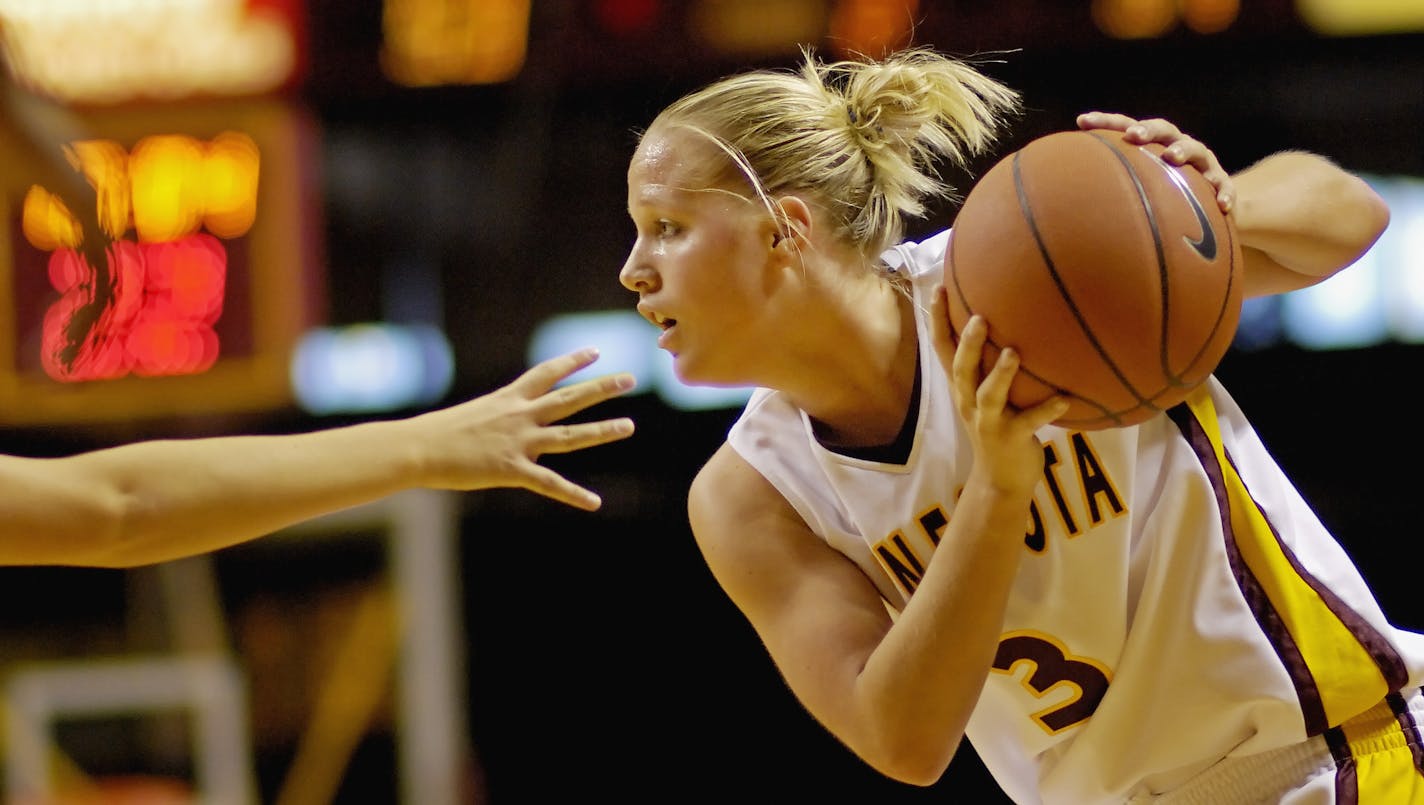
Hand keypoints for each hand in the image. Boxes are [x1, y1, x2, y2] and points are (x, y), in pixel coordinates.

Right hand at [408, 348, 635, 509]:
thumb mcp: (474, 415)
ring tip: (629, 426)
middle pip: (570, 398)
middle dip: (602, 387)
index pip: (547, 373)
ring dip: (602, 431)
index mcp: (509, 399)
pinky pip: (550, 484)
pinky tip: (594, 502)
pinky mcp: (512, 469)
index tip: (595, 351)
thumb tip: (506, 422)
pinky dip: (573, 495)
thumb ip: (498, 417)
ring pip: (570, 436)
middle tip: (630, 378)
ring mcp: (519, 442)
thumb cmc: (438, 433)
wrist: (418, 447)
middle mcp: (520, 415)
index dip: (572, 362)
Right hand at [930, 289, 1065, 495]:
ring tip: (1013, 353)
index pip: (943, 349)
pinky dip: (1047, 409)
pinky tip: (1066, 398)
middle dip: (969, 344)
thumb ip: (993, 366)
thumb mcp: (989, 397)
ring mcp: (988, 422)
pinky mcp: (1011, 439)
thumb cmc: (1000, 429)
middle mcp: (969, 402)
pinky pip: (1030, 421)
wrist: (1001, 481)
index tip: (939, 287)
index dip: (937, 320)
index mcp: (962, 388)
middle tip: (978, 317)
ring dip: (1000, 374)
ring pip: (988, 395)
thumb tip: (1014, 323)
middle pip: (961, 369)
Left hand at [1077, 111, 1234, 212]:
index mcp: (1151, 145)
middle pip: (1162, 130)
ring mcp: (1202, 164)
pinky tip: (1222, 205)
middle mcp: (1176, 147)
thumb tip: (1060, 200)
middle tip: (1132, 136)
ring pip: (1195, 151)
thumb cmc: (1157, 196)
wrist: (1204, 210)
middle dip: (1147, 130)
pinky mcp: (1220, 184)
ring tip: (1172, 157)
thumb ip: (1104, 188)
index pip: (1126, 127)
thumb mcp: (1131, 189)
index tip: (1082, 121)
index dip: (1105, 122)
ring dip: (1183, 152)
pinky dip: (1224, 193)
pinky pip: (1224, 186)